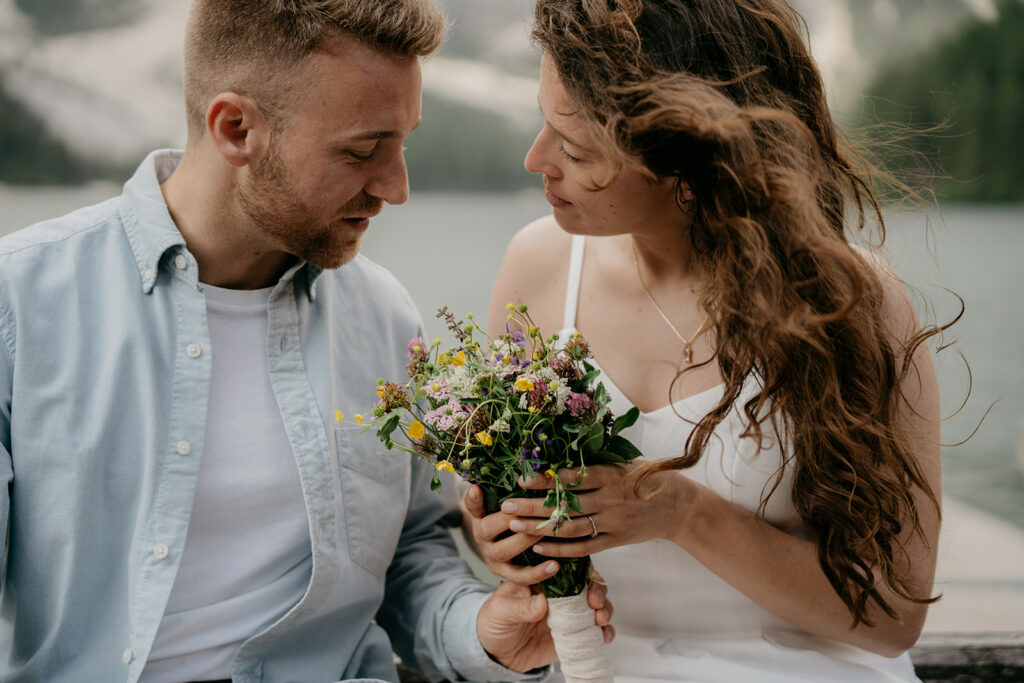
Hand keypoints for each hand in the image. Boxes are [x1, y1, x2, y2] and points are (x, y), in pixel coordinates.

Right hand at [463, 484, 560, 584]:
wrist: (498, 547)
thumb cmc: (503, 517)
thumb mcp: (497, 504)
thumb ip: (497, 492)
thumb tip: (481, 480)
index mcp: (478, 517)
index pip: (472, 506)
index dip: (474, 498)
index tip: (476, 489)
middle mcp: (482, 538)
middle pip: (488, 528)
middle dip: (510, 519)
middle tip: (530, 509)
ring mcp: (493, 557)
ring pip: (504, 552)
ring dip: (525, 542)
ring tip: (544, 534)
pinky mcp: (506, 574)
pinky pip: (520, 576)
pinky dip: (537, 573)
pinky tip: (555, 566)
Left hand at [477, 578, 614, 671]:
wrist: (494, 651)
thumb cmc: (493, 621)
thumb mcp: (500, 610)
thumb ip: (519, 607)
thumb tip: (541, 604)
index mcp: (543, 578)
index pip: (567, 566)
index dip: (582, 570)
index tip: (587, 580)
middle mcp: (560, 593)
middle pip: (588, 584)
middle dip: (598, 590)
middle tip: (595, 602)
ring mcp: (569, 613)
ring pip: (596, 605)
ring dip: (605, 609)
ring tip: (601, 619)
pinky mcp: (573, 633)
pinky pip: (594, 631)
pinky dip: (605, 631)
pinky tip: (605, 635)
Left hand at [502, 463, 700, 558]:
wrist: (678, 506)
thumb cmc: (646, 478)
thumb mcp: (624, 463)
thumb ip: (594, 463)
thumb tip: (558, 453)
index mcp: (610, 474)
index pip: (572, 478)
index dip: (545, 479)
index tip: (520, 478)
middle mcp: (610, 498)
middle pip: (565, 504)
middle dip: (532, 505)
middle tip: (506, 506)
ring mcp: (613, 521)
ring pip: (571, 527)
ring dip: (540, 527)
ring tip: (515, 525)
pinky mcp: (615, 540)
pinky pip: (585, 548)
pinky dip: (561, 549)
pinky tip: (539, 547)